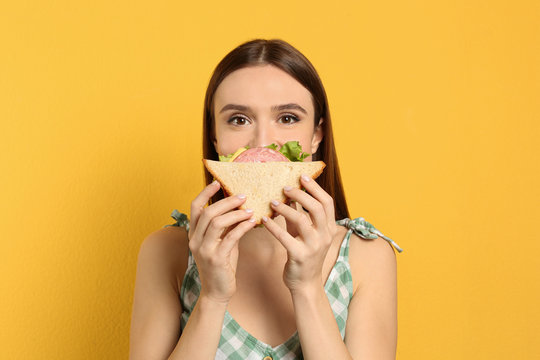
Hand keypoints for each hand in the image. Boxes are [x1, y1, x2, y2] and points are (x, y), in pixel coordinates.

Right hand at [188, 181, 256, 303]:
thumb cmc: (222, 265)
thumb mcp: (221, 241)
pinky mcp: (216, 259)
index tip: (217, 182)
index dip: (205, 193)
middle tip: (243, 196)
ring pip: (217, 222)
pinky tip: (252, 222)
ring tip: (250, 210)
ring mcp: (204, 250)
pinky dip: (242, 227)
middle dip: (227, 201)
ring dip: (235, 213)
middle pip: (208, 212)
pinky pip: (230, 237)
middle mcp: (195, 240)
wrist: (217, 291)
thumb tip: (237, 206)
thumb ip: (225, 226)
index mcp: (194, 234)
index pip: (195, 207)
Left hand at [262, 175, 338, 293]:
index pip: (327, 202)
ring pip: (301, 220)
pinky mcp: (299, 256)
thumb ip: (299, 214)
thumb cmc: (304, 254)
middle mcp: (325, 236)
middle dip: (300, 194)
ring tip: (272, 202)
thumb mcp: (304, 233)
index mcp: (329, 228)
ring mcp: (314, 247)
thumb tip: (289, 194)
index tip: (302, 177)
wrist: (305, 284)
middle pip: (317, 208)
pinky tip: (264, 220)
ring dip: (285, 208)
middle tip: (285, 187)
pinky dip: (273, 226)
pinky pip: (285, 237)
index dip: (315, 188)